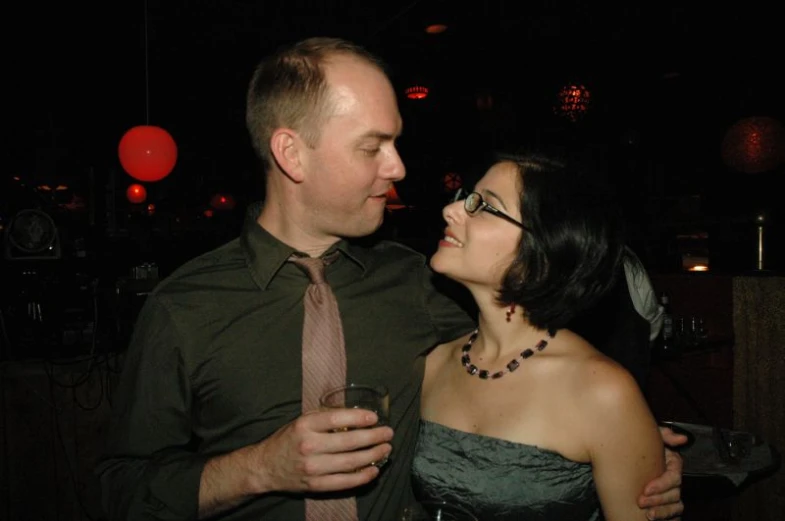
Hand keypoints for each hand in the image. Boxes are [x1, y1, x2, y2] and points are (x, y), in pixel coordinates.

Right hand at [249, 409, 393, 493]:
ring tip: (386, 449)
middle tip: (388, 433)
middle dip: (373, 437)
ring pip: (350, 463)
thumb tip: (355, 413)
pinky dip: (362, 477)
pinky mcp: (316, 485)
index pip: (336, 418)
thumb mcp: (302, 420)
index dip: (359, 417)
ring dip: (373, 456)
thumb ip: (325, 416)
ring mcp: (313, 468)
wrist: (265, 467)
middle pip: (349, 442)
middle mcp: (309, 446)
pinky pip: (345, 482)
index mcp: (305, 425)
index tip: (374, 417)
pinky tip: (374, 470)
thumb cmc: (288, 439)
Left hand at [638, 426, 685, 519]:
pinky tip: (655, 520)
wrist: (625, 455)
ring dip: (663, 512)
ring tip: (648, 515)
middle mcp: (674, 481)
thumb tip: (681, 438)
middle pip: (675, 494)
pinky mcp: (668, 506)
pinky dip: (667, 519)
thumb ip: (664, 435)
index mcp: (672, 465)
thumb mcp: (651, 436)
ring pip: (676, 506)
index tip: (646, 489)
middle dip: (658, 500)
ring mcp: (672, 494)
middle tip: (641, 502)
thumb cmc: (640, 446)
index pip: (674, 477)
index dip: (662, 484)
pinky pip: (674, 516)